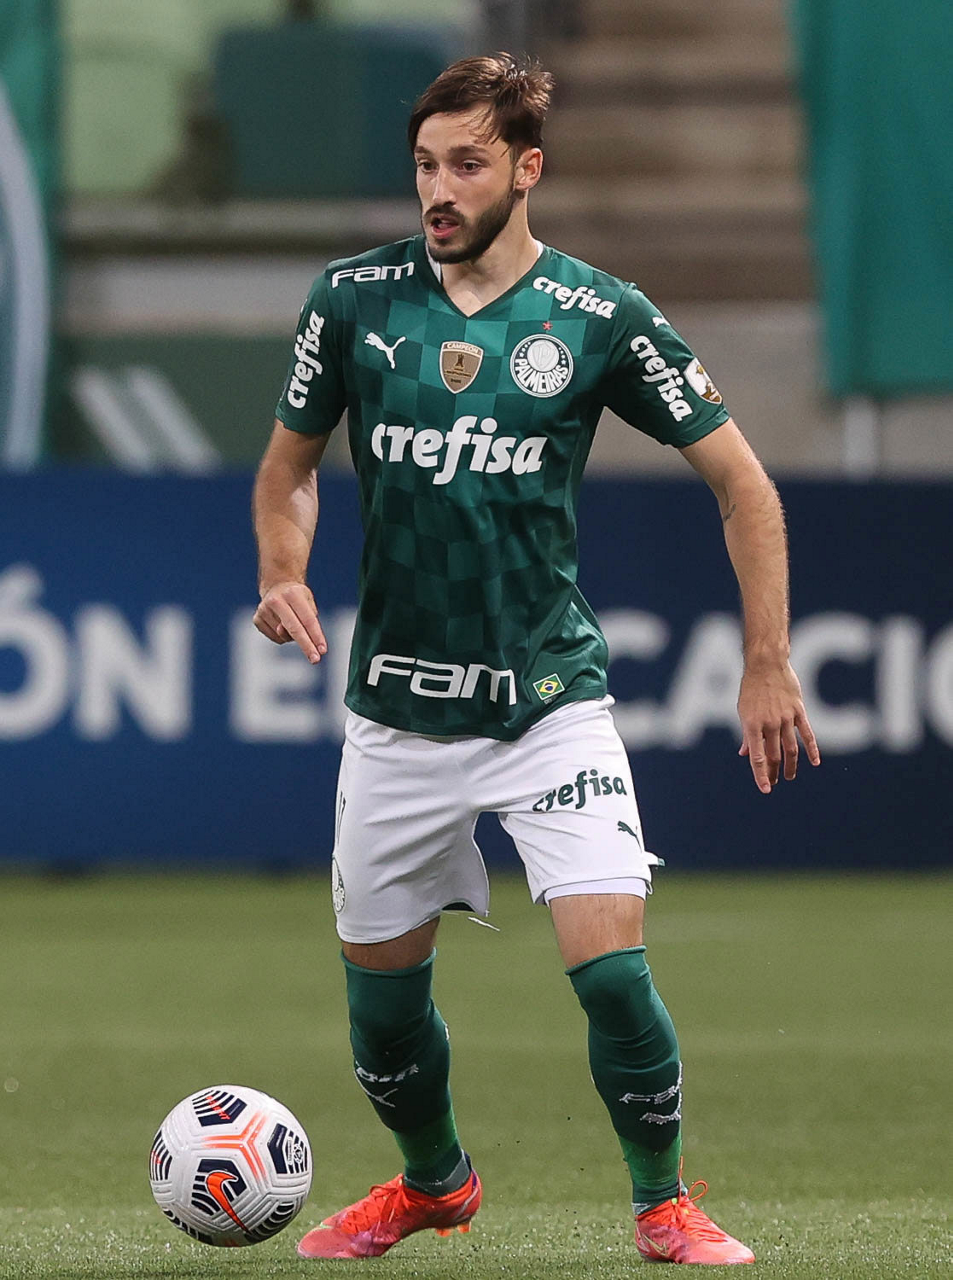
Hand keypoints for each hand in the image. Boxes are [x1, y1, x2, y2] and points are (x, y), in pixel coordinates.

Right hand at [253, 581, 326, 663]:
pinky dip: (283, 638)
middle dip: (306, 646)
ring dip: (293, 637)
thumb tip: (282, 633)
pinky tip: (281, 625)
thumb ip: (305, 618)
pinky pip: (275, 638)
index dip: (316, 636)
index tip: (322, 650)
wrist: (277, 587)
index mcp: (292, 593)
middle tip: (315, 660)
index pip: (307, 619)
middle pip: (294, 629)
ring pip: (284, 636)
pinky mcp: (257, 619)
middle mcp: (276, 600)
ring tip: (292, 622)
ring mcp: (263, 610)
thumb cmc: (298, 598)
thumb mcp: (308, 602)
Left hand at [737, 661, 819, 793]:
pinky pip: (807, 734)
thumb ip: (746, 734)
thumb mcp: (743, 711)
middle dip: (773, 772)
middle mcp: (769, 724)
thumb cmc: (751, 688)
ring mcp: (785, 718)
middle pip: (774, 756)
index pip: (757, 757)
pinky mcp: (798, 711)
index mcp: (751, 725)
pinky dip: (812, 749)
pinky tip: (814, 762)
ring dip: (790, 766)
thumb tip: (745, 754)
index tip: (765, 789)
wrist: (766, 664)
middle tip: (773, 783)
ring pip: (790, 749)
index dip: (761, 775)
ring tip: (788, 777)